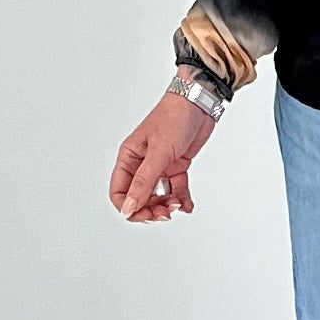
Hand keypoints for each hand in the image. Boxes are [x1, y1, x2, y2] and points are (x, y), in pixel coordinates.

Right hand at [110, 87, 217, 221]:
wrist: (199, 104)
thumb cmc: (174, 118)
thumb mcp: (158, 153)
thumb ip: (144, 182)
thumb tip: (129, 208)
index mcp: (129, 158)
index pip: (120, 192)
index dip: (130, 208)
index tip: (145, 215)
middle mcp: (141, 164)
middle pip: (139, 198)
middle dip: (151, 209)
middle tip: (165, 213)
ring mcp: (159, 165)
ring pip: (158, 196)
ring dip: (167, 205)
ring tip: (178, 205)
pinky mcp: (176, 165)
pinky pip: (176, 189)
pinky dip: (181, 198)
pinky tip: (187, 205)